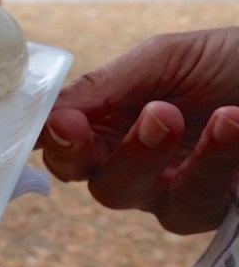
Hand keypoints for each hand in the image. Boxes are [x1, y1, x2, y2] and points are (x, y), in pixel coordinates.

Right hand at [39, 27, 238, 233]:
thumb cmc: (231, 60)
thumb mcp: (165, 58)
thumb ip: (105, 85)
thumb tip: (46, 111)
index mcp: (107, 119)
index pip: (58, 140)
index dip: (53, 138)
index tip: (66, 123)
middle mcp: (129, 159)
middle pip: (88, 177)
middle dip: (98, 152)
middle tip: (144, 117)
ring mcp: (168, 188)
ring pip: (130, 195)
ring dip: (150, 157)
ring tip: (185, 115)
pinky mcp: (212, 207)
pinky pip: (193, 203)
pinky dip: (211, 162)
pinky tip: (232, 124)